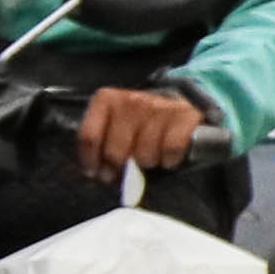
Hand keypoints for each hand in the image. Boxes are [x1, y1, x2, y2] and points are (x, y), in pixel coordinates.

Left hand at [81, 83, 211, 174]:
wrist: (183, 102)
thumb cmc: (143, 118)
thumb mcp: (118, 121)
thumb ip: (103, 140)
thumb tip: (96, 171)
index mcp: (108, 100)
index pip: (90, 135)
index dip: (90, 160)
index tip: (93, 173)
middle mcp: (132, 101)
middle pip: (115, 149)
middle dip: (117, 167)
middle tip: (123, 172)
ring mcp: (159, 108)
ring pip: (143, 153)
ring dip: (146, 163)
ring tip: (149, 159)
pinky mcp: (185, 116)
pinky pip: (170, 150)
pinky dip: (168, 160)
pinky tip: (167, 159)